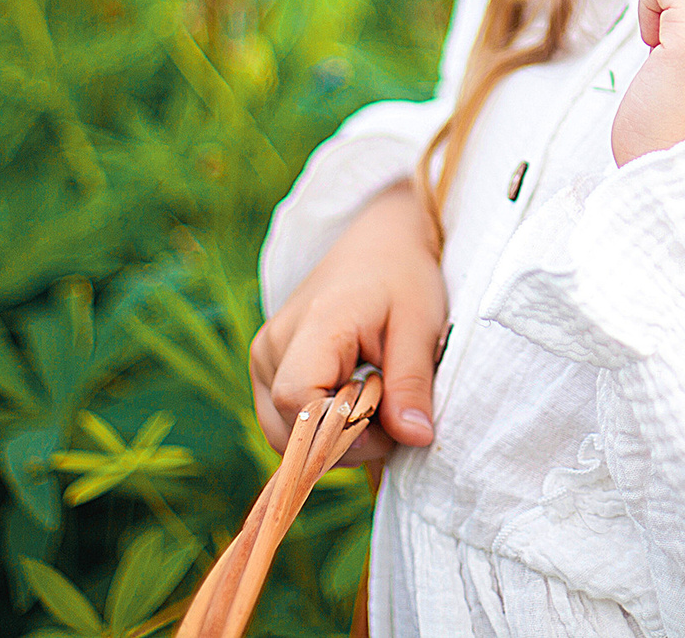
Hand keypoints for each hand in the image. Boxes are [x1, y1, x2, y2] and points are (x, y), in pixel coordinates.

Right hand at [249, 179, 446, 462]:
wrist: (377, 241)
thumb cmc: (401, 277)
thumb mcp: (420, 325)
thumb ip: (412, 384)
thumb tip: (416, 439)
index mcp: (313, 327)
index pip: (301, 403)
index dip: (342, 431)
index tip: (386, 426)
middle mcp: (273, 345)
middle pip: (288, 430)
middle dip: (343, 443)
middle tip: (391, 418)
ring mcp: (264, 357)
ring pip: (284, 432)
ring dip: (331, 437)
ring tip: (376, 405)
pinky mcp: (267, 367)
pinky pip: (285, 419)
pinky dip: (321, 426)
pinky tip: (356, 400)